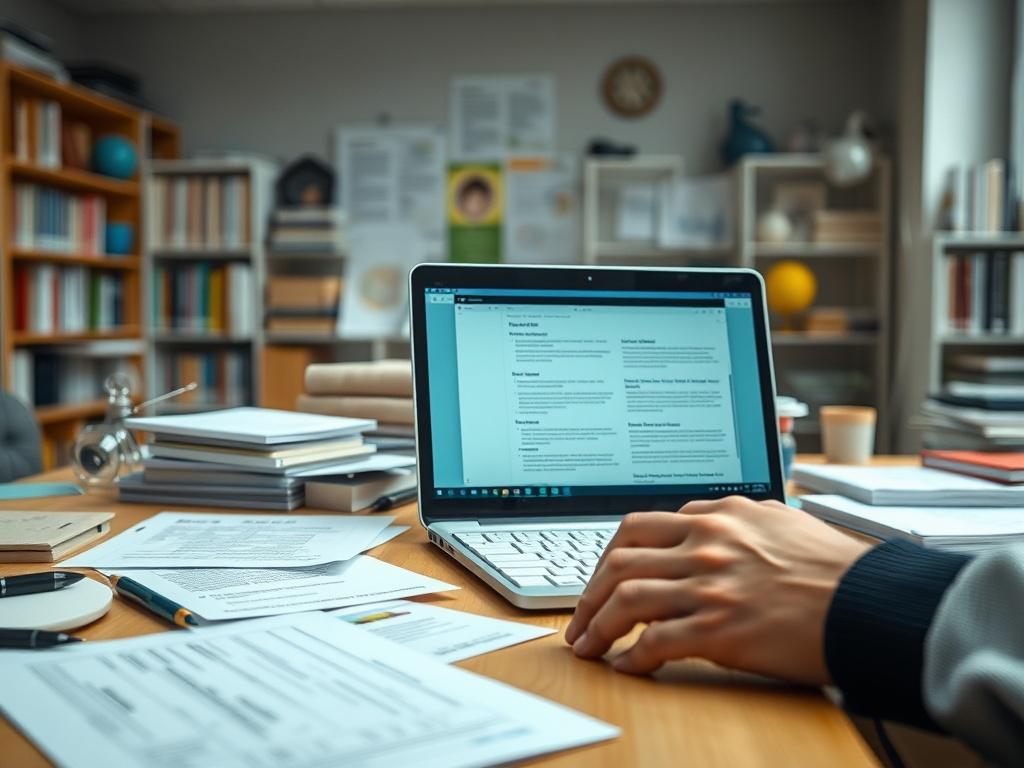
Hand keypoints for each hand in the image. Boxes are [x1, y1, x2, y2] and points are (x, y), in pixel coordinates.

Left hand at [564, 497, 870, 684]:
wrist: (870, 602)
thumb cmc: (833, 566)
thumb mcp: (778, 521)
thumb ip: (734, 519)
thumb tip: (702, 521)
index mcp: (718, 515)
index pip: (639, 528)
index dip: (611, 558)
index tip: (602, 580)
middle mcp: (706, 542)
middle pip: (619, 559)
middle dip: (588, 592)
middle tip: (579, 617)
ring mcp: (710, 585)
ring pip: (626, 598)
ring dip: (596, 626)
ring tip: (587, 645)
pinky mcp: (720, 628)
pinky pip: (654, 642)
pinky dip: (631, 657)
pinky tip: (626, 666)